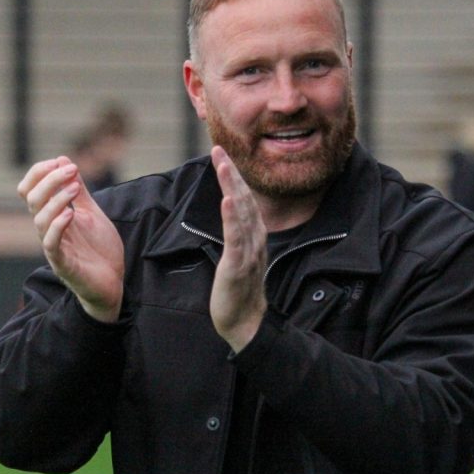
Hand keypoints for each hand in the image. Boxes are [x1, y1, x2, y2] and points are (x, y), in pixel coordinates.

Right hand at [18, 156, 124, 322]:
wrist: (113, 282)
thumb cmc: (98, 249)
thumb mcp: (91, 212)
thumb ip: (78, 190)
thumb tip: (64, 159)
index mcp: (51, 215)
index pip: (30, 189)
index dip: (39, 173)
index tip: (59, 161)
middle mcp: (47, 229)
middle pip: (33, 200)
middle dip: (50, 180)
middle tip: (72, 170)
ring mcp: (53, 246)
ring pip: (39, 219)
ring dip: (56, 199)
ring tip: (75, 188)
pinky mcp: (62, 263)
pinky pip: (51, 244)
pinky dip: (57, 226)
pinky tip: (71, 214)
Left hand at [209, 146, 267, 351]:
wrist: (246, 324)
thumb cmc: (239, 291)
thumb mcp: (238, 255)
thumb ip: (237, 233)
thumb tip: (232, 212)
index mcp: (254, 235)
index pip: (243, 198)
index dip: (233, 176)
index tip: (221, 153)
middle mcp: (255, 238)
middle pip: (243, 199)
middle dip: (231, 173)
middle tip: (218, 149)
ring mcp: (248, 251)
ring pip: (241, 213)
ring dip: (232, 187)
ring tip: (223, 165)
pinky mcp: (238, 265)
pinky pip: (236, 238)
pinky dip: (232, 218)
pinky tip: (227, 200)